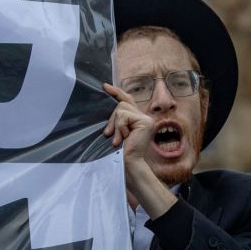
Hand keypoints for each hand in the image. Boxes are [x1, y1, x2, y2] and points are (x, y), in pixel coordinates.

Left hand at [102, 82, 175, 216]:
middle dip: (112, 118)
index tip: (104, 86)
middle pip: (121, 104)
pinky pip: (124, 115)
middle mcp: (144, 117)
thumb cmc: (121, 150)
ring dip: (115, 124)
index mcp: (138, 118)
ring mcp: (146, 119)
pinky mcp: (145, 121)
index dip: (116, 92)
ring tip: (118, 139)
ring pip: (121, 109)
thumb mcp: (117, 131)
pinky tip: (123, 138)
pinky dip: (119, 126)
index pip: (127, 100)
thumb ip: (117, 119)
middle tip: (107, 134)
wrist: (129, 163)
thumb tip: (110, 104)